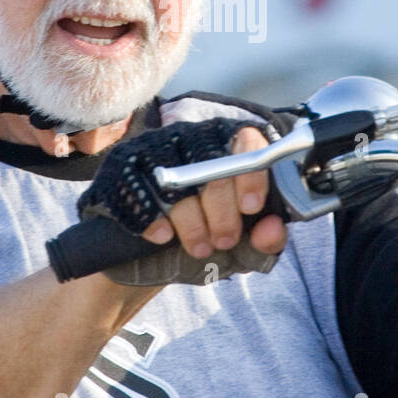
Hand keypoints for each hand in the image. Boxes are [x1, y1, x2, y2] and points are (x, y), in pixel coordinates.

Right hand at [140, 125, 287, 262]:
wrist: (144, 260)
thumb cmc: (202, 242)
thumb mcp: (241, 248)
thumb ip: (265, 241)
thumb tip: (274, 227)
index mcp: (230, 146)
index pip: (247, 141)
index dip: (251, 175)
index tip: (252, 208)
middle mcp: (193, 138)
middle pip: (212, 163)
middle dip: (222, 211)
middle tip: (225, 241)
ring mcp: (155, 147)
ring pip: (177, 178)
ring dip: (192, 222)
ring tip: (199, 247)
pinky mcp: (123, 163)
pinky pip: (137, 187)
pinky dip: (152, 217)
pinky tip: (164, 237)